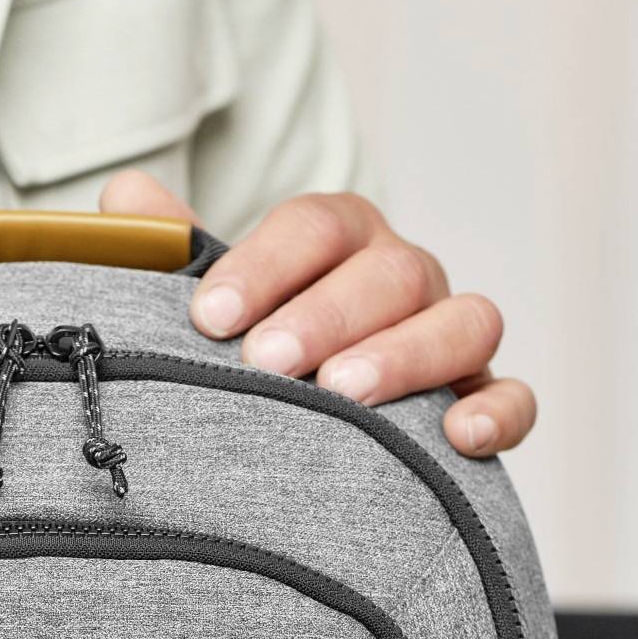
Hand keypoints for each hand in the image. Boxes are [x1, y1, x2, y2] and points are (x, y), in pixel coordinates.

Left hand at [100, 172, 535, 459]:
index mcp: (340, 242)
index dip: (265, 265)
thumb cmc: (253, 353)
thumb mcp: (209, 302)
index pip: (316, 227)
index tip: (209, 317)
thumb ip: (172, 253)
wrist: (298, 431)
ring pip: (465, 321)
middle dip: (329, 314)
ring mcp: (451, 338)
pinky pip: (513, 397)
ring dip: (407, 355)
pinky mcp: (484, 401)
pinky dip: (496, 412)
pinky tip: (455, 439)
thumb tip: (124, 199)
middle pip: (393, 271)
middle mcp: (404, 280)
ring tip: (343, 395)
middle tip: (269, 361)